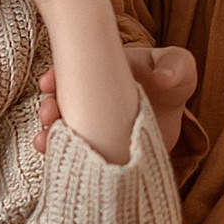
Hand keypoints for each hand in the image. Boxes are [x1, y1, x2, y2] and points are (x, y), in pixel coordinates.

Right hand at [37, 41, 193, 154]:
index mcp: (104, 72)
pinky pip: (76, 150)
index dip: (56, 75)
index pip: (74, 70)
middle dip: (48, 107)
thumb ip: (174, 66)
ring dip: (49, 133)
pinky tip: (54, 157)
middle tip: (49, 113)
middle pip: (60, 100)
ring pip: (62, 127)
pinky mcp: (100, 146)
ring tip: (45, 141)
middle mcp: (91, 96)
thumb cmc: (172, 78)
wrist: (175, 112)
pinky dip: (62, 154)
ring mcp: (92, 122)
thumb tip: (161, 80)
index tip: (48, 82)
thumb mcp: (178, 65)